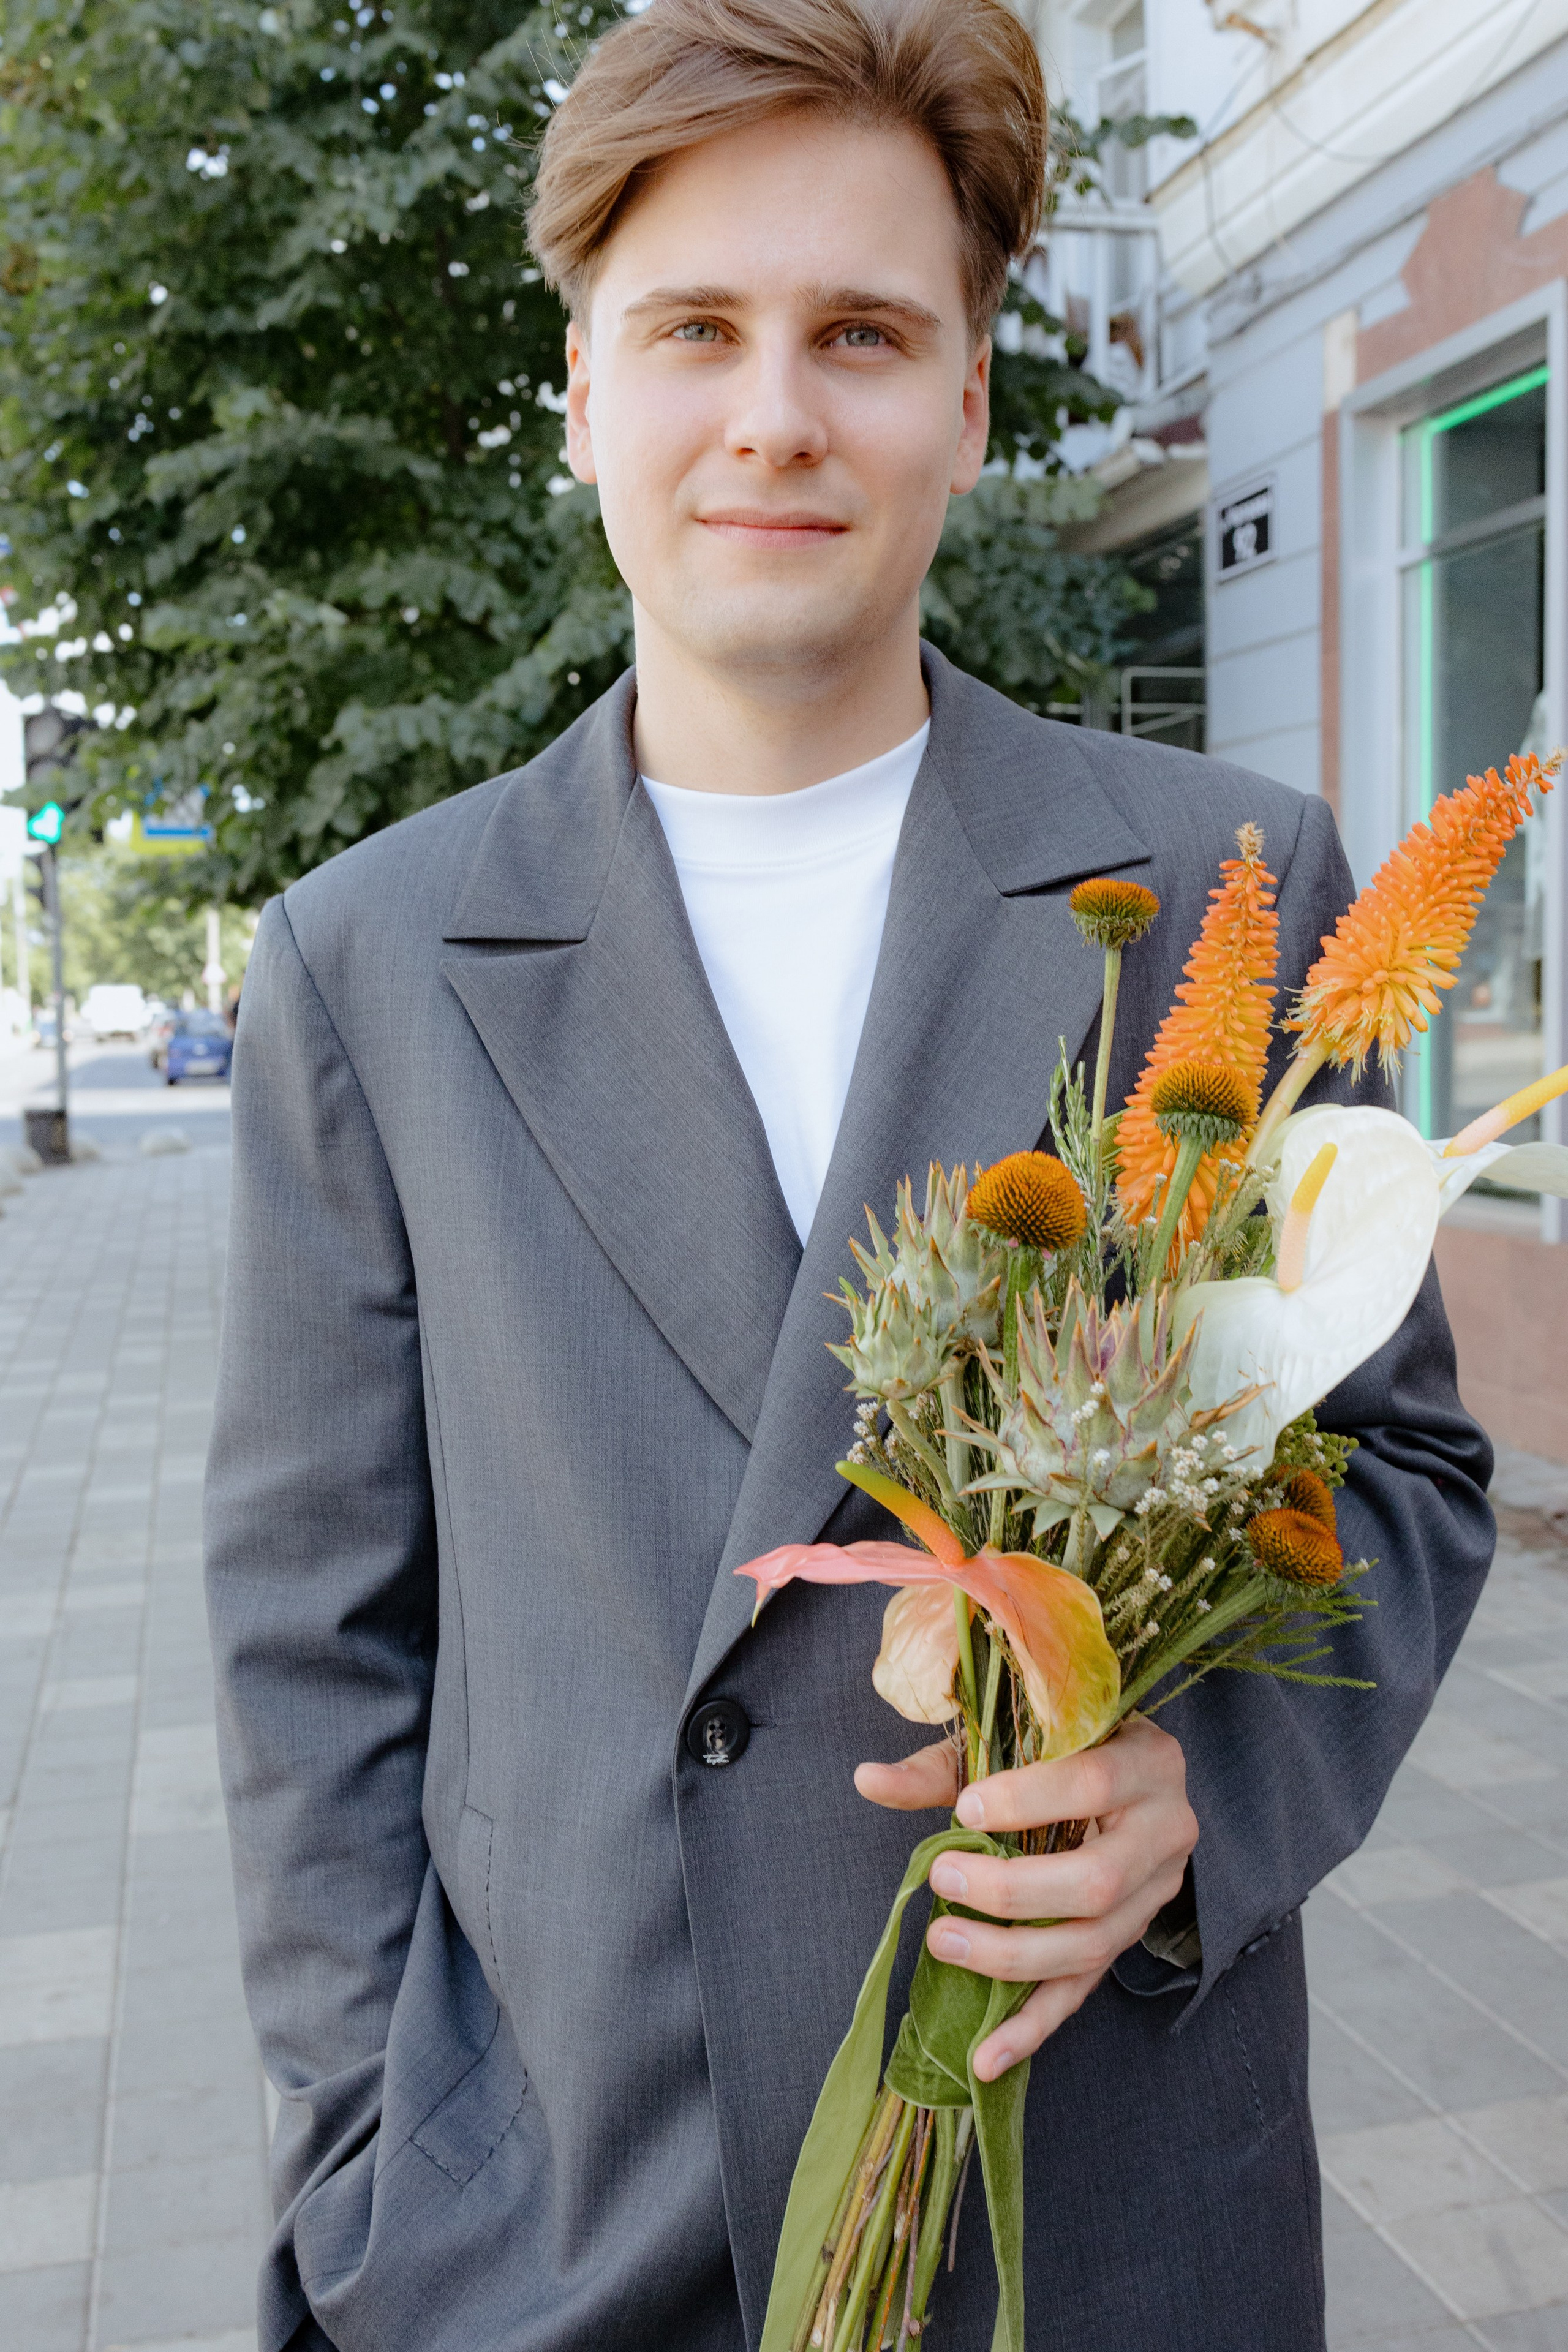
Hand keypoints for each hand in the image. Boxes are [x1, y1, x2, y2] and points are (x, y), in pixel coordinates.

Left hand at [853, 1717, 1197, 2081]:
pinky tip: (985, 2059)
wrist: (1128, 1773)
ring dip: (1011, 1954)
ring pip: (1092, 1944)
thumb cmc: (1063, 1748)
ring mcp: (1154, 1895)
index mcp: (1148, 1762)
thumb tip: (867, 1781)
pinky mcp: (1127, 1940)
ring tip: (943, 1942)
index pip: (1093, 1785)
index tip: (963, 1808)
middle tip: (943, 1879)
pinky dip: (1031, 2029)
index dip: (1027, 1802)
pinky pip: (1082, 1992)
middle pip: (1096, 1880)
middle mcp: (1166, 1832)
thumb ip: (943, 1767)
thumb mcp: (1015, 1740)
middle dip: (1012, 1891)